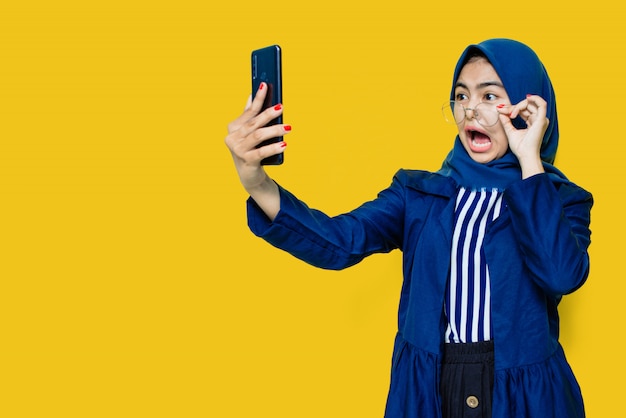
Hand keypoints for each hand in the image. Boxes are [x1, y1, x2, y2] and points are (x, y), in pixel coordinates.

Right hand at [224, 82, 290, 219]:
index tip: (265, 85)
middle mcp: (233, 137)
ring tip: (289, 127)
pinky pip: (261, 152)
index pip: (249, 111)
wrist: (249, 175)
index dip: (258, 98)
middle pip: (254, 123)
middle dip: (268, 114)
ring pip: (258, 136)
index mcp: (234, 127)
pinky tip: (284, 144)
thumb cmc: (251, 149)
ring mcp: (238, 150)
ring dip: (274, 130)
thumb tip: (253, 94)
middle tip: (281, 107)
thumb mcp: (250, 132)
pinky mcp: (246, 161)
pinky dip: (273, 148)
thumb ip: (250, 115)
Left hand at [497, 94, 548, 177]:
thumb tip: (500, 112)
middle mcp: (538, 120)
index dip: (512, 108)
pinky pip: (542, 104)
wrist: (525, 155)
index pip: (523, 110)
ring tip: (511, 114)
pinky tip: (526, 99)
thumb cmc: (520, 147)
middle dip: (513, 106)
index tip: (500, 110)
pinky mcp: (542, 120)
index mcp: (533, 122)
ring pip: (531, 104)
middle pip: (526, 106)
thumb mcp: (510, 131)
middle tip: (502, 110)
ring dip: (519, 105)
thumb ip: (506, 121)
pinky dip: (534, 99)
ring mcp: (541, 120)